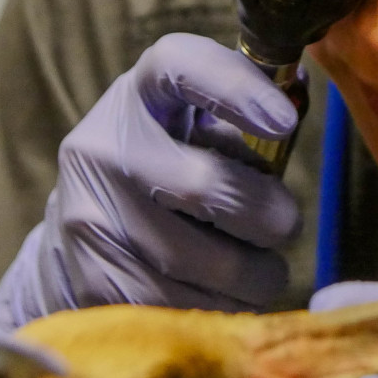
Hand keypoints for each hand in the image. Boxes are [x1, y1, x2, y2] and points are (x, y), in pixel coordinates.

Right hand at [0, 34, 302, 325]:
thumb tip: (297, 98)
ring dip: (257, 275)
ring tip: (261, 268)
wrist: (80, 222)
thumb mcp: (194, 120)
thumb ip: (242, 112)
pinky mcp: (94, 280)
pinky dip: (225, 309)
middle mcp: (105, 148)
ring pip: (207, 264)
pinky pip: (187, 308)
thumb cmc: (167, 160)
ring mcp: (91, 217)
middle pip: (206, 187)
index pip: (181, 68)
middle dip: (269, 216)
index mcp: (140, 94)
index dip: (236, 89)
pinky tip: (225, 296)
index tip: (283, 121)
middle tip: (285, 225)